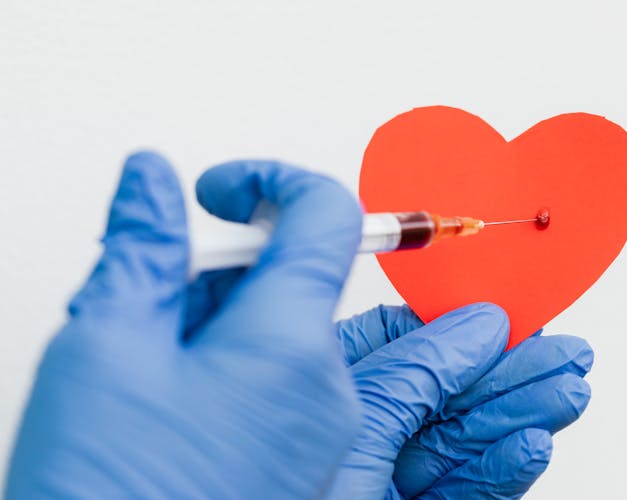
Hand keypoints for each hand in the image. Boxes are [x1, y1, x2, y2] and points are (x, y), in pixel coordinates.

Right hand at [6, 153, 363, 497]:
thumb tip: (152, 180)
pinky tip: (196, 397)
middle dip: (236, 274)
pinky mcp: (322, 479)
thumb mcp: (102, 352)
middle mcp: (329, 396)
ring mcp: (333, 444)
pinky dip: (257, 373)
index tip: (226, 191)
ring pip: (301, 340)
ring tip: (167, 367)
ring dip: (240, 328)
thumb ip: (142, 251)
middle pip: (305, 285)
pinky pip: (306, 394)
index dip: (272, 182)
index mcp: (286, 348)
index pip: (324, 217)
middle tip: (167, 302)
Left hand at [331, 305, 592, 498]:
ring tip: (568, 390)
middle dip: (507, 371)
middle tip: (563, 351)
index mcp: (311, 390)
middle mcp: (345, 434)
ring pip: (457, 442)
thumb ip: (414, 370)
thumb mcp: (352, 420)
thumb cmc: (265, 497)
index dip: (455, 325)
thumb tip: (477, 324)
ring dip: (519, 414)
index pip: (393, 340)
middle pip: (438, 391)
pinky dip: (498, 472)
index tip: (506, 313)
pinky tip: (532, 443)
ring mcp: (375, 482)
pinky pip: (458, 492)